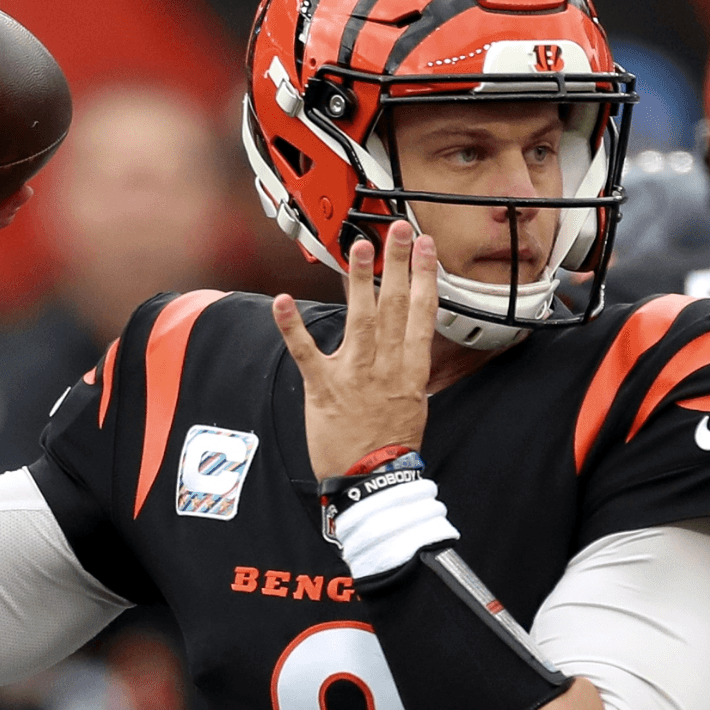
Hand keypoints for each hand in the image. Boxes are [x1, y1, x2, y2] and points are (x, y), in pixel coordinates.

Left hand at [273, 219, 439, 479]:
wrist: (372, 480)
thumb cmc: (392, 444)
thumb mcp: (415, 402)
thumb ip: (409, 368)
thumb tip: (412, 343)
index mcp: (410, 369)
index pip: (421, 313)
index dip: (424, 276)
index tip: (427, 246)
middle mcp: (385, 365)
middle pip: (394, 306)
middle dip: (397, 264)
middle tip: (398, 229)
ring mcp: (354, 374)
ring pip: (359, 319)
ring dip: (359, 281)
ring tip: (360, 247)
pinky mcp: (324, 387)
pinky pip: (306, 352)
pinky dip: (293, 327)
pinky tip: (283, 300)